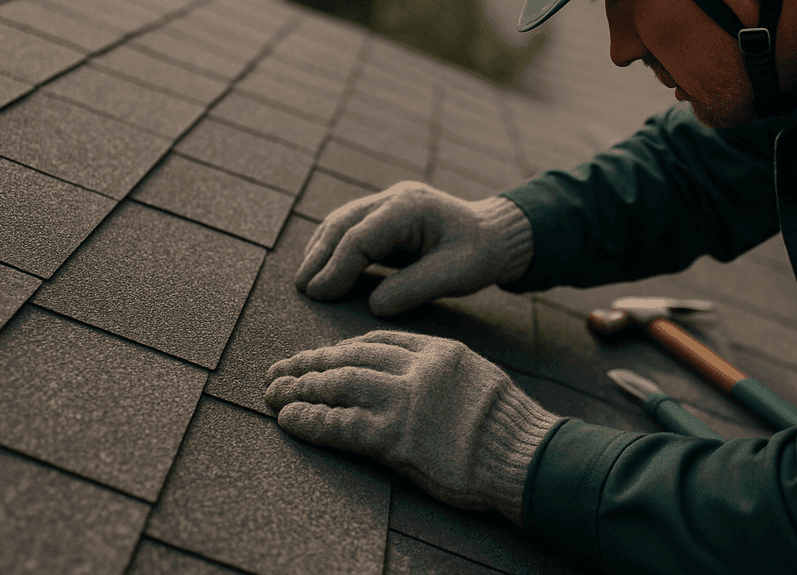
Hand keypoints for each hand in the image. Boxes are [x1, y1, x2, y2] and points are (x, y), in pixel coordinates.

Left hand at [265, 329, 560, 525]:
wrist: (523, 455)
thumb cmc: (506, 426)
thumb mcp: (477, 378)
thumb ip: (440, 372)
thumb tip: (412, 377)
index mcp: (438, 351)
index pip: (377, 341)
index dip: (341, 349)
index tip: (319, 356)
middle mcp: (418, 369)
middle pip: (349, 358)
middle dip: (309, 364)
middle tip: (279, 370)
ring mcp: (405, 402)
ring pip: (339, 384)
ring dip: (300, 389)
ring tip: (273, 392)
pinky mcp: (396, 438)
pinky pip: (341, 425)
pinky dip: (310, 421)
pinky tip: (288, 419)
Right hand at [294, 181, 532, 316]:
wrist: (497, 234)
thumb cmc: (480, 254)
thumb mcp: (455, 276)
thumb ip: (413, 289)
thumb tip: (373, 306)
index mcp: (410, 207)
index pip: (360, 237)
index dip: (336, 267)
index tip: (319, 295)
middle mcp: (395, 198)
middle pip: (343, 223)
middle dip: (319, 256)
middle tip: (302, 289)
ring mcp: (390, 202)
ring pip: (342, 221)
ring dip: (321, 249)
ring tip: (306, 281)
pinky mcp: (387, 214)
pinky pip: (352, 226)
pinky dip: (334, 246)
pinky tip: (324, 267)